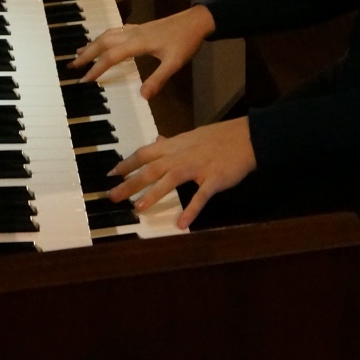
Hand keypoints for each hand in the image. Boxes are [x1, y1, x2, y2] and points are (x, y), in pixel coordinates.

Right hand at [69, 4, 214, 98]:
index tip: (84, 80)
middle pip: (103, 42)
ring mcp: (136, 29)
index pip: (111, 56)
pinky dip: (105, 37)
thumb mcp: (174, 63)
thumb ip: (158, 79)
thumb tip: (143, 96)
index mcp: (138, 43)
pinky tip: (104, 41)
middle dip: (87, 54)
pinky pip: (116, 31)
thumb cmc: (186, 41)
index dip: (97, 68)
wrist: (197, 21)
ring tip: (80, 52)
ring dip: (93, 43)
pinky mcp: (141, 28)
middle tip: (72, 65)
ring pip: (108, 34)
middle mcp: (133, 34)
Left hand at [108, 117, 254, 229]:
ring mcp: (198, 166)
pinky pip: (201, 195)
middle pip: (151, 168)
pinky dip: (191, 209)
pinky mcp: (214, 179)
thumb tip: (156, 140)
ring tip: (138, 208)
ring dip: (153, 194)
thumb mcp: (192, 136)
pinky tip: (182, 223)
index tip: (111, 174)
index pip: (145, 153)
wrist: (247, 136)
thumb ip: (172, 142)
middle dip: (130, 182)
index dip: (127, 164)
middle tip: (113, 196)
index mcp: (175, 145)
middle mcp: (182, 155)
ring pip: (171, 179)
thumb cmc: (219, 138)